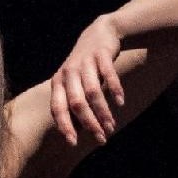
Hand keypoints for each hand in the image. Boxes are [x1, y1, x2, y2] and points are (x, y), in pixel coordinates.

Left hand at [50, 15, 124, 145]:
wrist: (99, 33)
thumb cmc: (85, 66)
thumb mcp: (74, 83)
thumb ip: (73, 103)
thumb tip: (76, 132)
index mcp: (58, 81)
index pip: (57, 108)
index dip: (64, 126)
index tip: (73, 143)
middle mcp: (68, 72)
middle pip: (76, 103)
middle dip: (89, 123)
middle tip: (101, 139)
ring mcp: (84, 62)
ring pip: (92, 92)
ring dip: (103, 112)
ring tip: (111, 126)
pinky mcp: (101, 55)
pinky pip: (108, 74)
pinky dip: (115, 90)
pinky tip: (120, 103)